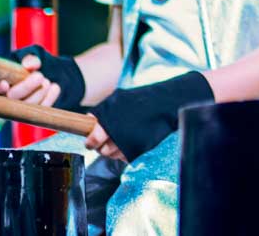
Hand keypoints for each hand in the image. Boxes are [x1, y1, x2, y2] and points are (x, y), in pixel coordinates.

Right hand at [0, 47, 85, 109]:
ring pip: (26, 106)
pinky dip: (50, 98)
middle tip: (40, 76)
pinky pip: (39, 110)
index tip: (4, 84)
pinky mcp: (30, 115)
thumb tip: (31, 65)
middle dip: (26, 87)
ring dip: (39, 92)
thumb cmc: (28, 68)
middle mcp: (3, 99)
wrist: (39, 79)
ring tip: (46, 81)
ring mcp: (16, 109)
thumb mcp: (30, 60)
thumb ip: (30, 60)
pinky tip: (55, 87)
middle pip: (11, 97)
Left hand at [91, 71, 213, 162]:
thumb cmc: (143, 101)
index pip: (92, 137)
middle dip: (104, 146)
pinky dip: (126, 152)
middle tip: (112, 138)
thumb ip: (103, 116)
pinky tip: (133, 141)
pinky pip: (124, 158)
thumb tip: (90, 133)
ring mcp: (126, 141)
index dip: (92, 140)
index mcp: (108, 115)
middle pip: (101, 149)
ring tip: (126, 136)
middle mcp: (115, 129)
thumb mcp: (120, 101)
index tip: (93, 141)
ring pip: (112, 155)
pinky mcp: (136, 149)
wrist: (168, 102)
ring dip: (116, 149)